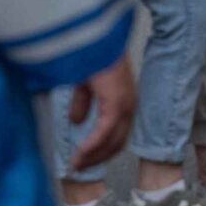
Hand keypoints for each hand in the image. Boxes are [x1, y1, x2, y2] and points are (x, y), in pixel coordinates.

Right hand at [65, 53, 138, 171]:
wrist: (94, 37)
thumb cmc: (90, 55)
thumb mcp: (85, 83)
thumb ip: (83, 102)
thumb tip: (76, 122)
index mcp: (124, 100)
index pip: (118, 135)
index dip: (101, 150)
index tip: (83, 160)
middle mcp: (129, 105)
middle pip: (117, 143)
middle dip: (97, 158)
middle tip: (78, 168)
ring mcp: (125, 104)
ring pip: (112, 141)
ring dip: (93, 156)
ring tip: (76, 165)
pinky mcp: (116, 103)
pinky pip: (104, 132)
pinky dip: (92, 146)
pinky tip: (79, 154)